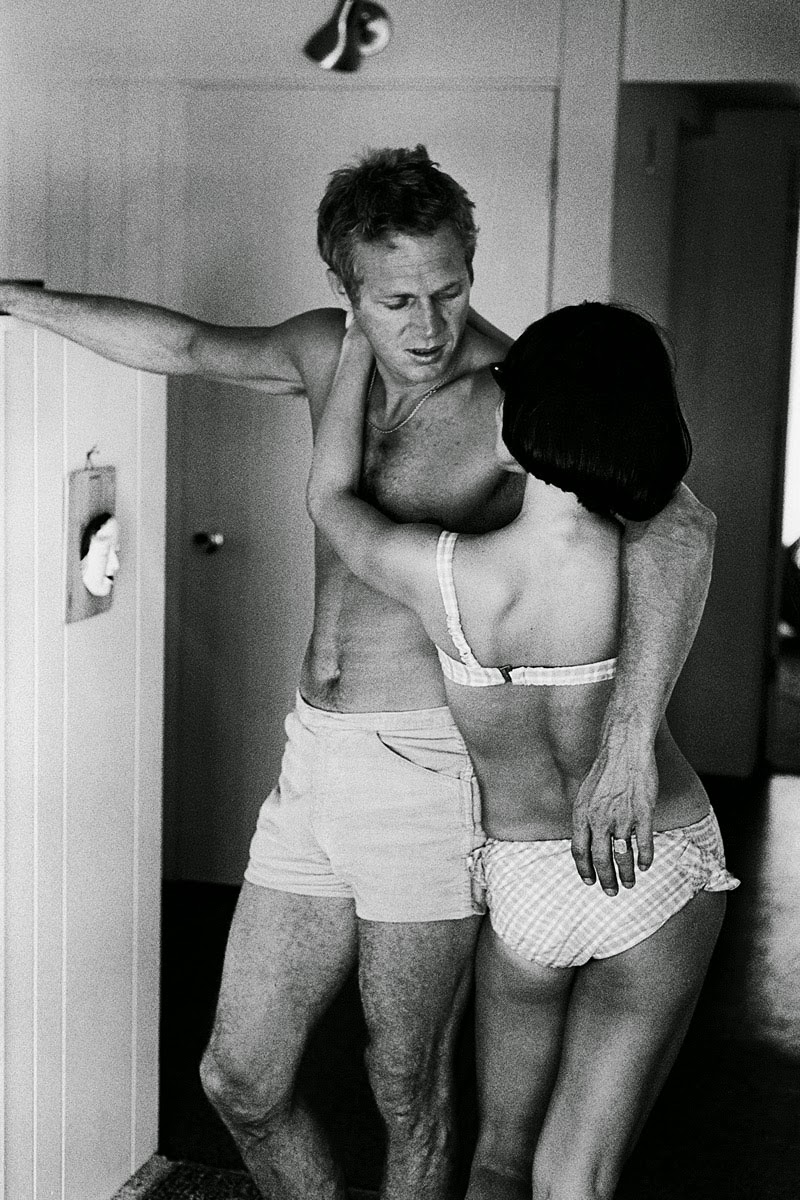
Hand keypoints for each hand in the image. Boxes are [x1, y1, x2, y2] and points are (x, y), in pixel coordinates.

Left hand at [571, 721, 656, 895]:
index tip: (590, 882)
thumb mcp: (585, 795)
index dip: (584, 869)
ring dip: (626, 874)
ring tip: (629, 884)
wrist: (624, 749)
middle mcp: (600, 818)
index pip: (579, 851)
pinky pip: (643, 842)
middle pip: (600, 858)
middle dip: (606, 879)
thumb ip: (585, 819)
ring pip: (622, 855)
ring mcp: (622, 816)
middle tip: (611, 891)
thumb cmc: (605, 771)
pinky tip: (645, 866)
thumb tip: (586, 841)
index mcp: (582, 814)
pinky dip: (645, 858)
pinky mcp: (643, 812)